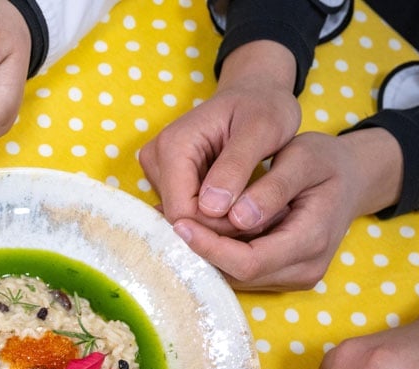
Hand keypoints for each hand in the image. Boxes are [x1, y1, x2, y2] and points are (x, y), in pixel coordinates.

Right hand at [140, 40, 300, 223]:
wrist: (256, 94)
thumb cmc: (263, 107)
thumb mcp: (262, 131)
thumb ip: (235, 168)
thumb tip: (210, 209)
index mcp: (173, 146)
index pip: (182, 211)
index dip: (217, 224)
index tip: (254, 216)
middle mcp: (155, 158)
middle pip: (180, 216)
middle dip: (219, 223)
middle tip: (258, 211)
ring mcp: (156, 168)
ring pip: (182, 217)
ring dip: (217, 220)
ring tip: (250, 203)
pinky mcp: (165, 177)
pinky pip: (185, 209)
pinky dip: (213, 214)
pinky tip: (236, 200)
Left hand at [166, 130, 400, 289]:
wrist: (351, 178)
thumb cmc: (326, 161)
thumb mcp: (306, 157)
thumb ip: (274, 187)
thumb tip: (237, 217)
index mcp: (312, 241)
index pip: (248, 262)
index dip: (210, 247)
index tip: (179, 223)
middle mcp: (304, 271)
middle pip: (236, 276)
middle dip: (200, 252)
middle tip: (164, 223)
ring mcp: (294, 278)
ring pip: (234, 278)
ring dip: (203, 255)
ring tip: (173, 225)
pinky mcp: (282, 277)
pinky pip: (240, 272)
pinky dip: (215, 254)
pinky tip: (195, 230)